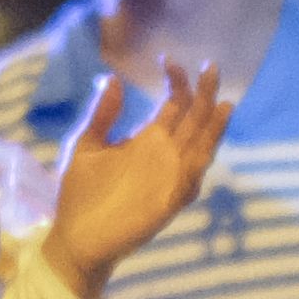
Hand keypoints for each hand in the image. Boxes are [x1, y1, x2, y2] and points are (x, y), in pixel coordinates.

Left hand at [35, 63, 238, 293]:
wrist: (75, 238)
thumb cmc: (80, 194)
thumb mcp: (86, 145)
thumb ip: (103, 114)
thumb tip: (114, 78)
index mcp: (147, 140)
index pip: (174, 105)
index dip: (177, 82)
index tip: (168, 60)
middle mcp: (164, 155)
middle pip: (194, 120)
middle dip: (204, 95)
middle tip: (211, 66)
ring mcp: (169, 177)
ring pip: (200, 147)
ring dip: (212, 127)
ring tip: (223, 103)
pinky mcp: (167, 200)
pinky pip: (189, 181)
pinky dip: (198, 166)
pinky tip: (205, 148)